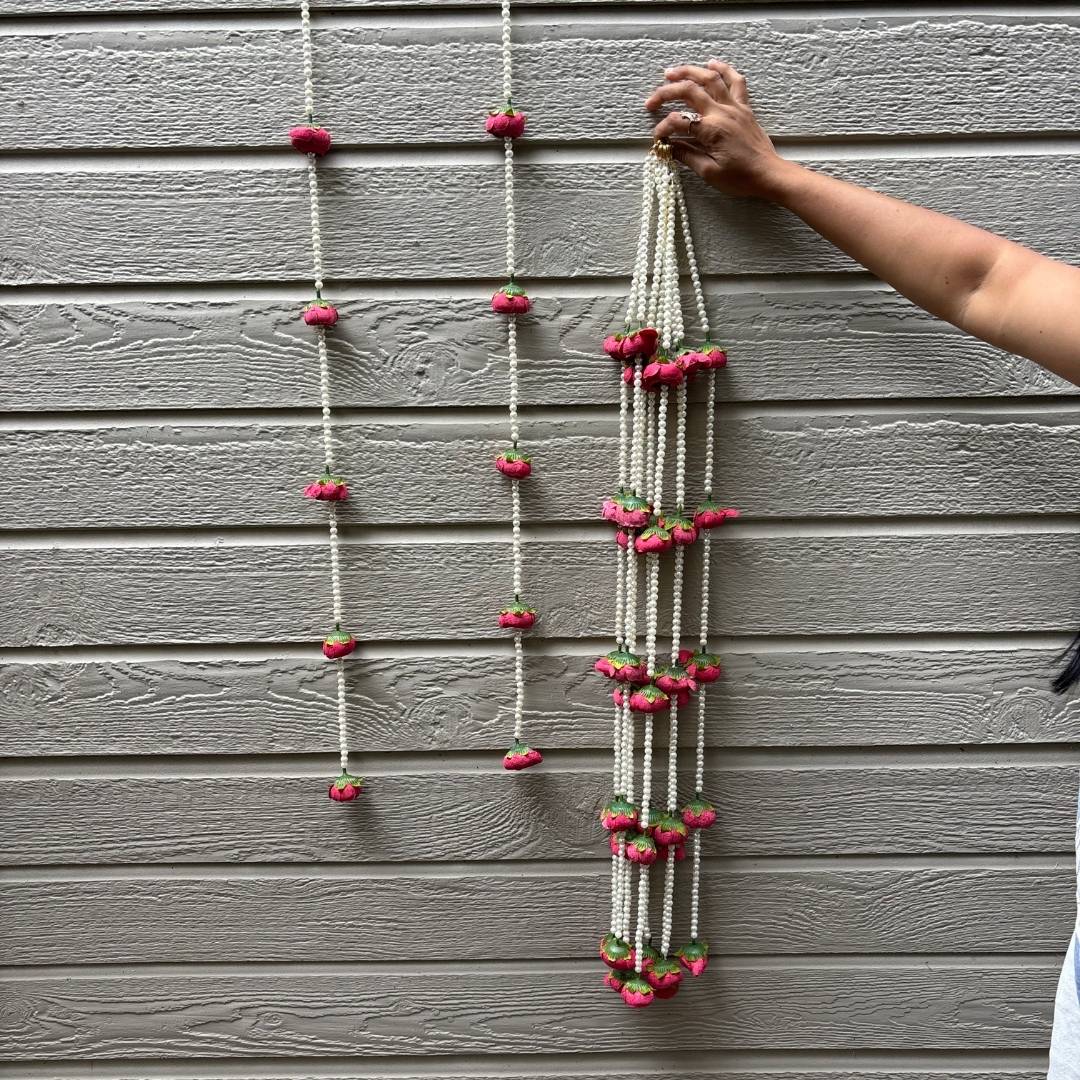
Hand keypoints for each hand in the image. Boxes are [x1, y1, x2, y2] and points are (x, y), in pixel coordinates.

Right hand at [645, 61, 792, 199]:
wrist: (768, 174)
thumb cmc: (741, 178)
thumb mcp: (709, 172)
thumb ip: (687, 156)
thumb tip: (669, 147)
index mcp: (712, 130)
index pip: (678, 122)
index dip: (663, 129)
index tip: (657, 140)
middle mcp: (722, 112)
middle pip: (689, 91)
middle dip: (666, 92)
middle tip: (651, 99)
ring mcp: (735, 107)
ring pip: (710, 78)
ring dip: (689, 71)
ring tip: (672, 72)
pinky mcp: (744, 107)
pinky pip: (735, 81)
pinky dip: (723, 69)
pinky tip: (711, 64)